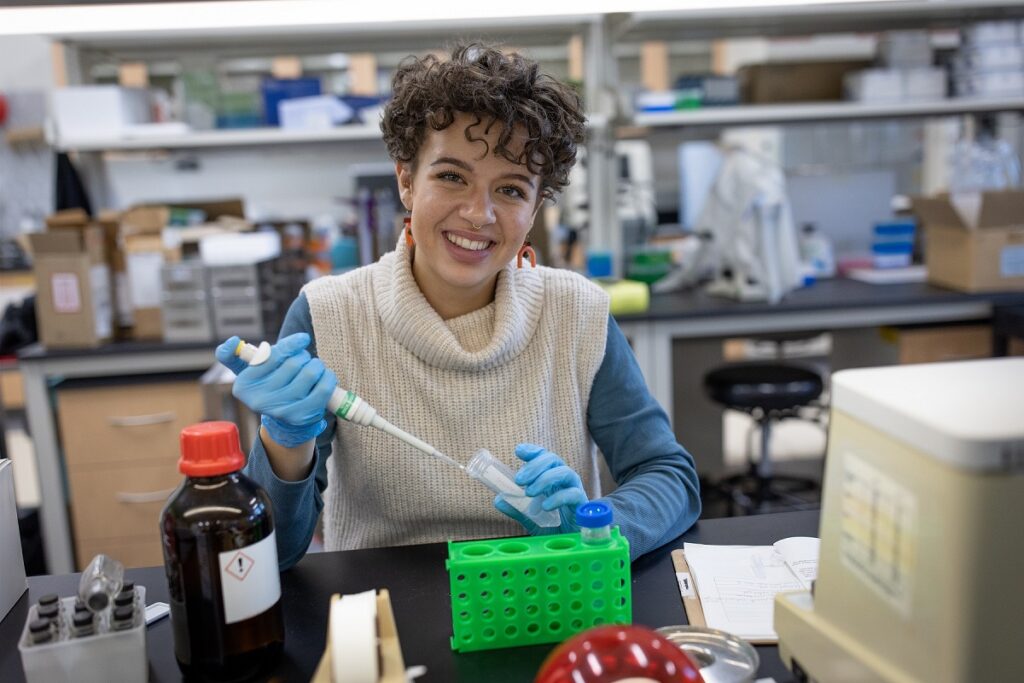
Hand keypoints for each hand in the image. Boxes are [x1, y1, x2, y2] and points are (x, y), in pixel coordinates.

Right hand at [214, 333, 336, 446]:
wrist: (284, 421)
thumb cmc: (268, 386)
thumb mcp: (247, 372)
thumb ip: (232, 355)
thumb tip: (233, 342)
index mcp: (244, 385)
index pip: (272, 355)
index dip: (291, 344)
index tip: (303, 339)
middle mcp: (260, 400)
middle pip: (294, 363)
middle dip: (303, 356)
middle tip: (304, 361)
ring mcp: (281, 411)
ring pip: (310, 373)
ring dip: (317, 365)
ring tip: (313, 369)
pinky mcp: (302, 416)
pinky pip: (323, 388)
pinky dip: (328, 377)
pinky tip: (324, 376)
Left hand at [494, 443, 587, 533]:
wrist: (570, 545)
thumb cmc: (553, 527)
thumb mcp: (530, 518)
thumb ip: (516, 509)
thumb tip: (498, 499)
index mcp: (550, 478)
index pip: (543, 457)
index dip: (532, 451)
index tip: (519, 451)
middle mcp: (563, 480)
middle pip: (552, 459)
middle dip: (534, 465)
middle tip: (519, 479)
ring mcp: (574, 490)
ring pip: (564, 472)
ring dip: (544, 479)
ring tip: (529, 492)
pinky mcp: (582, 504)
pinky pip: (573, 494)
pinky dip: (557, 497)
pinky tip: (545, 506)